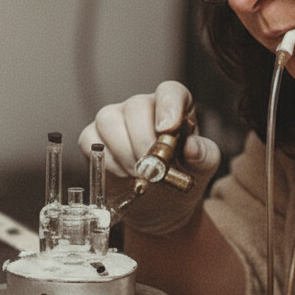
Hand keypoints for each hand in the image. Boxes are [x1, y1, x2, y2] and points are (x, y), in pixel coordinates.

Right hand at [78, 81, 219, 235]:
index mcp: (175, 106)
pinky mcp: (93, 138)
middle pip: (136, 106)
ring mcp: (116, 119)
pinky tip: (123, 174)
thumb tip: (192, 147)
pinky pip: (90, 140)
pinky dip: (107, 161)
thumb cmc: (183, 176)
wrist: (161, 203)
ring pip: (109, 119)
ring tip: (139, 174)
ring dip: (124, 151)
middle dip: (143, 140)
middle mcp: (143, 107)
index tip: (167, 129)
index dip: (168, 106)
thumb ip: (204, 154)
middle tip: (153, 168)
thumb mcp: (203, 168)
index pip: (170, 91)